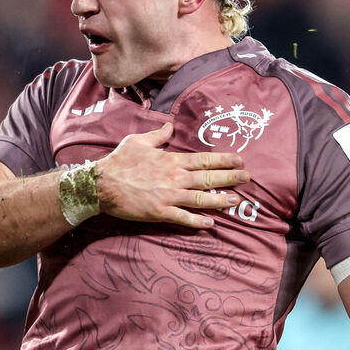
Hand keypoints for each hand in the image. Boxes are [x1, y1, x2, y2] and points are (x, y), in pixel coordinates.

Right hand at [95, 123, 250, 228]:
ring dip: (221, 200)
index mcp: (172, 160)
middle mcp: (175, 178)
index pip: (205, 160)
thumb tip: (170, 125)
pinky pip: (184, 218)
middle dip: (230, 178)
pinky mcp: (160, 212)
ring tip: (236, 201)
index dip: (224, 160)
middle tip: (247, 178)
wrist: (102, 184)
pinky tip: (211, 223)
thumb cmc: (119, 161)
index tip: (239, 160)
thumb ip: (158, 134)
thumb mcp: (138, 141)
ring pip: (201, 199)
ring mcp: (169, 196)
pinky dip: (198, 221)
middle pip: (209, 178)